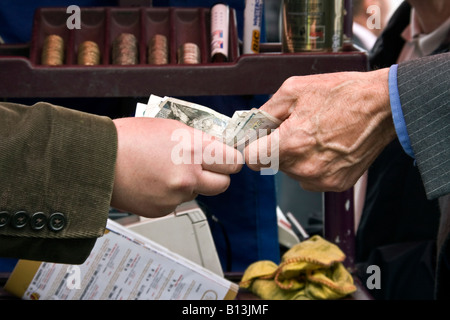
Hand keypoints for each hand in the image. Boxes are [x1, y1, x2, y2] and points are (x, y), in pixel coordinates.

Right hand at [111, 117, 242, 217]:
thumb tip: (215, 148)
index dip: (229, 160)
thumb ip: (197, 139)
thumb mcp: (170, 127)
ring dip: (189, 184)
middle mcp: (188, 175)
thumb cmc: (128, 138)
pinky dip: (169, 194)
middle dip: (217, 175)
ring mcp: (175, 196)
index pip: (232, 162)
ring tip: (165, 170)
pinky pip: (176, 202)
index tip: (225, 159)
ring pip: (197, 192)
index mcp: (192, 149)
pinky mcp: (162, 209)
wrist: (98, 159)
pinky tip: (153, 181)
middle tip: (205, 168)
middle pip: (223, 184)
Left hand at [245, 68, 395, 191]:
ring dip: (296, 156)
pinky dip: (313, 164)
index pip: (252, 159)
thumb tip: (253, 124)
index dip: (253, 146)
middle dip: (277, 147)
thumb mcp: (295, 89)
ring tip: (315, 134)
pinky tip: (326, 146)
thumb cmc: (344, 94)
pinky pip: (311, 178)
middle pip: (272, 164)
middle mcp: (304, 167)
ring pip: (292, 171)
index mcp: (291, 144)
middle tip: (295, 127)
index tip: (259, 139)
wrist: (383, 106)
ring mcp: (321, 179)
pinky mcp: (336, 184)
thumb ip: (266, 111)